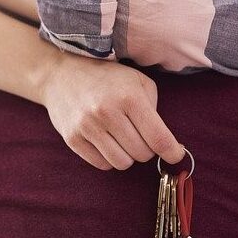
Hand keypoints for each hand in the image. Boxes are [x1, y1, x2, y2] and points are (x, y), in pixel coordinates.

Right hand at [37, 54, 184, 170]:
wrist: (61, 74)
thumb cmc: (106, 78)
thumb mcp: (137, 81)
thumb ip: (154, 109)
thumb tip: (166, 143)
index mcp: (129, 97)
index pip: (158, 138)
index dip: (172, 152)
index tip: (176, 155)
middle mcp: (107, 112)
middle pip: (142, 154)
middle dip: (147, 149)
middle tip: (140, 136)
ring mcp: (87, 127)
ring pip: (122, 163)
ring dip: (127, 156)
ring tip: (122, 140)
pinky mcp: (72, 138)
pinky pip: (101, 164)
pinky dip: (109, 158)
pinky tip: (106, 142)